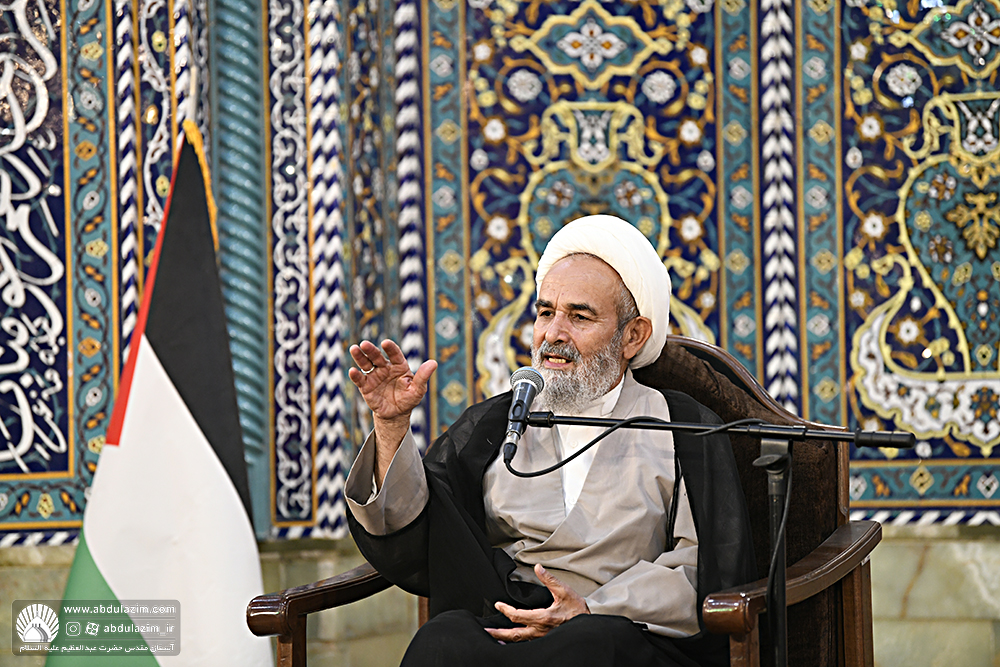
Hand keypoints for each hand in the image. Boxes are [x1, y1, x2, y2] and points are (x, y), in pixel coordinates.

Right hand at [349, 340, 436, 485]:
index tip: (385, 343)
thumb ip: (423, 376)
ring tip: (354, 349)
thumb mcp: (418, 390)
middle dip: (371, 350)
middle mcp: (385, 368)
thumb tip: (433, 363)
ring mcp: (375, 376)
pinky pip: (360, 380)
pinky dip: (356, 375)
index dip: (390, 348)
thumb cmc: (409, 399)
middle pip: (377, 356)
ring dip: (360, 357)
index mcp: (399, 366)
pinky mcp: (366, 387)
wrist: (396, 414)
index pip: (395, 354)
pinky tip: (352, 371)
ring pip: (366, 364)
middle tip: (364, 344)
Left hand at [485, 564, 589, 642]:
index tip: (497, 605)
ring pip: (520, 641)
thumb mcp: (564, 591)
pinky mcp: (545, 640)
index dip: (505, 610)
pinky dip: (516, 641)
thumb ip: (549, 579)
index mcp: (542, 618)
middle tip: (485, 631)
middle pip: (514, 634)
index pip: (517, 616)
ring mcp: (542, 638)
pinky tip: (511, 640)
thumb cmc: (577, 609)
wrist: (588, 626)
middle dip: (498, 633)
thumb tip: (537, 568)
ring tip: (495, 636)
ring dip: (506, 638)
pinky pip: (527, 642)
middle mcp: (540, 631)